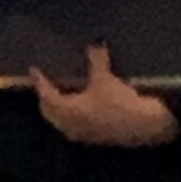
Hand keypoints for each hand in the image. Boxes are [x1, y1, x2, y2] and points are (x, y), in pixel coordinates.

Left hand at [34, 45, 177, 148]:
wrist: (145, 126)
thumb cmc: (119, 102)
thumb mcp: (106, 78)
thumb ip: (96, 60)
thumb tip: (93, 43)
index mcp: (66, 111)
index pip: (46, 95)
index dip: (40, 82)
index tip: (34, 70)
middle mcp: (69, 126)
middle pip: (49, 111)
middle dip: (45, 97)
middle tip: (45, 83)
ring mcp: (82, 135)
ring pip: (61, 121)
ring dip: (57, 107)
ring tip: (61, 92)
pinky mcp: (95, 138)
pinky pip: (73, 125)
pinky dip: (70, 114)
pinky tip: (79, 105)